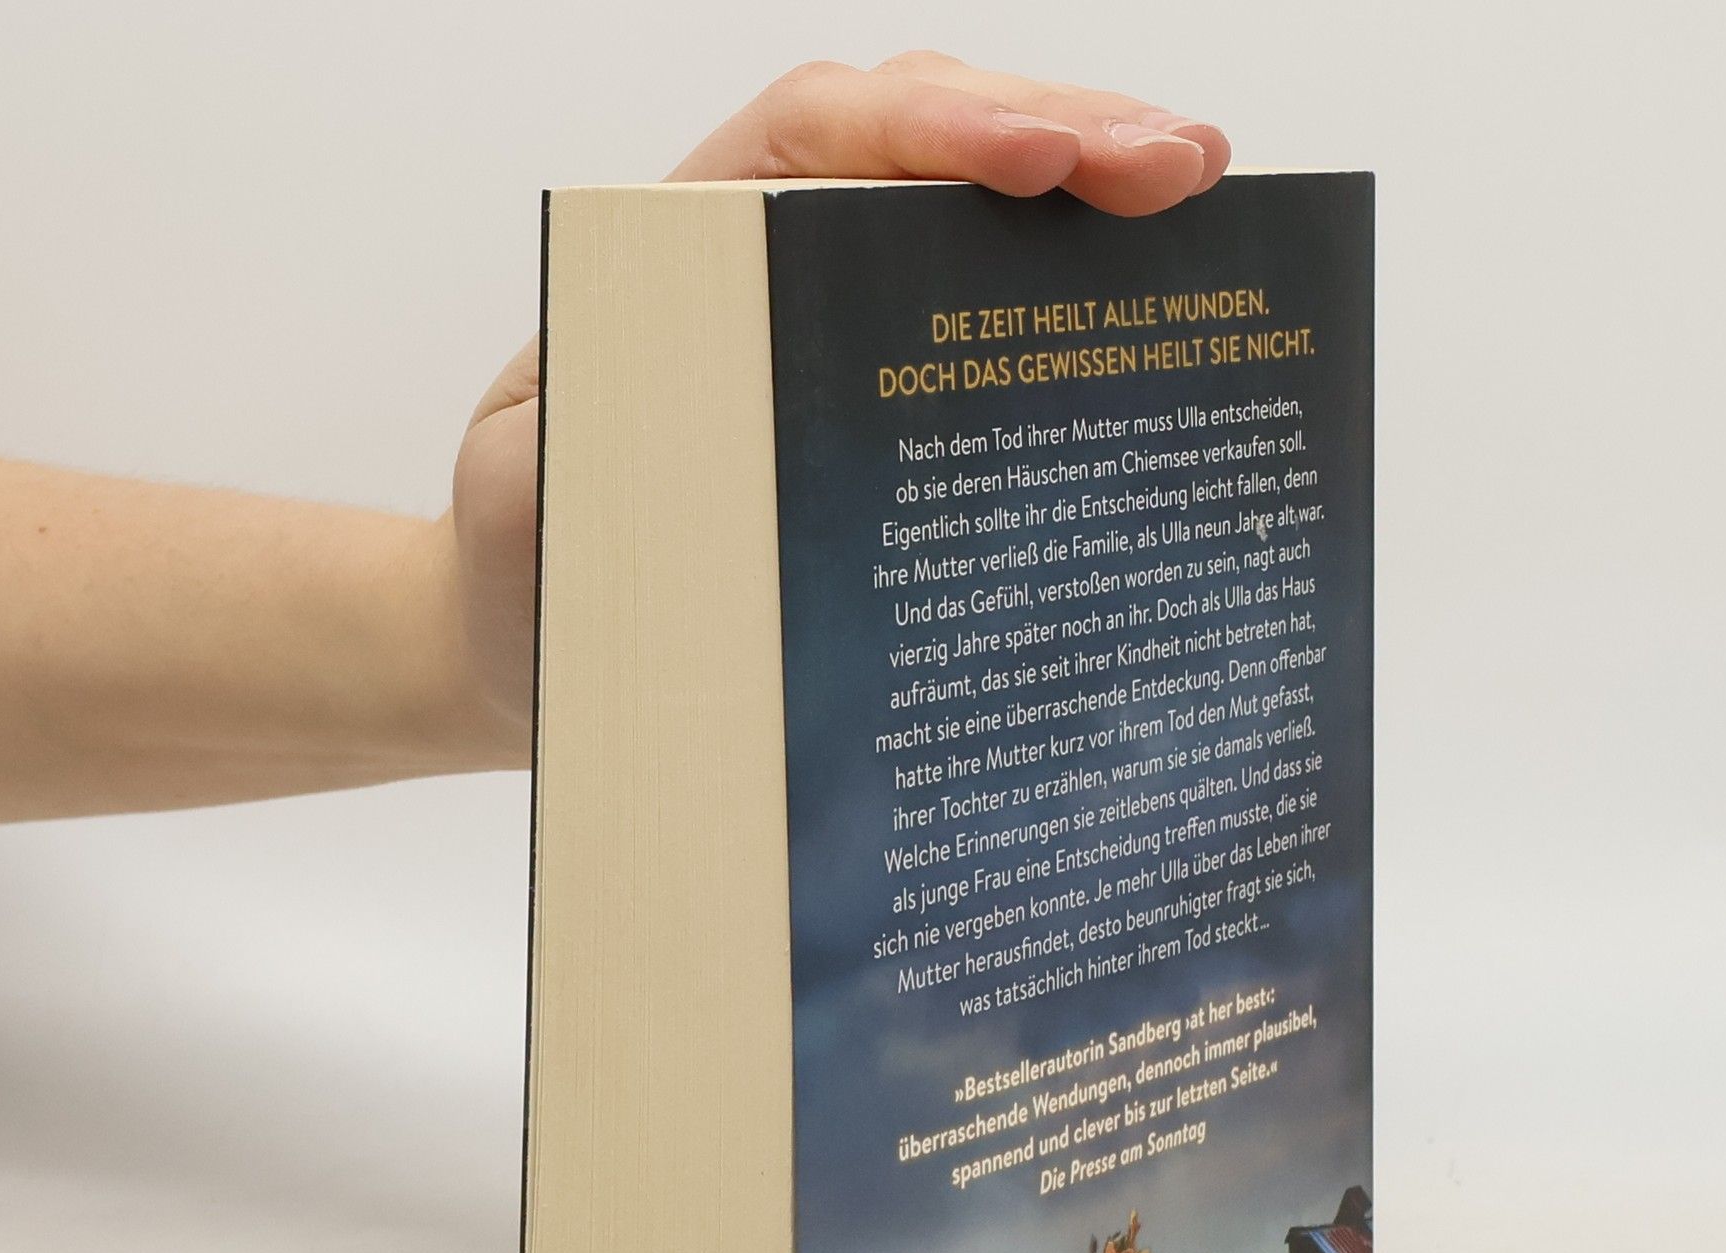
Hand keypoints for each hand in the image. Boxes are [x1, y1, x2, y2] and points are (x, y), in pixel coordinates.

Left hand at [447, 52, 1230, 745]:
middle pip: (917, 142)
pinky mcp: (866, 400)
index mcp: (676, 255)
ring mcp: (822, 325)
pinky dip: (1063, 289)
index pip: (817, 140)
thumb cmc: (527, 569)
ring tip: (1201, 188)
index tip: (1048, 162)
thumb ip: (600, 425)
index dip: (940, 133)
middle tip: (1183, 167)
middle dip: (1059, 132)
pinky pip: (971, 315)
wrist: (524, 646)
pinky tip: (1146, 288)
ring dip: (1086, 187)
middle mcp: (761, 263)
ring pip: (962, 211)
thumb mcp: (530, 494)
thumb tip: (737, 390)